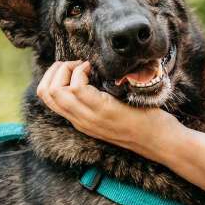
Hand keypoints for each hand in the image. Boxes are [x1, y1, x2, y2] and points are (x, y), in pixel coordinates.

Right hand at [35, 60, 181, 161]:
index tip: (74, 68)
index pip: (47, 98)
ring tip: (84, 66)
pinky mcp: (102, 110)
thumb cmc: (142, 122)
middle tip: (76, 64)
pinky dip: (81, 72)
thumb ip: (97, 101)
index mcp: (80, 120)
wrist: (159, 141)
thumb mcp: (112, 112)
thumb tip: (92, 76)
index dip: (53, 77)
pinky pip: (77, 87)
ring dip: (66, 70)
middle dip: (55, 71)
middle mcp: (80, 120)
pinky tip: (94, 69)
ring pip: (55, 91)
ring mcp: (89, 117)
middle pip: (46, 93)